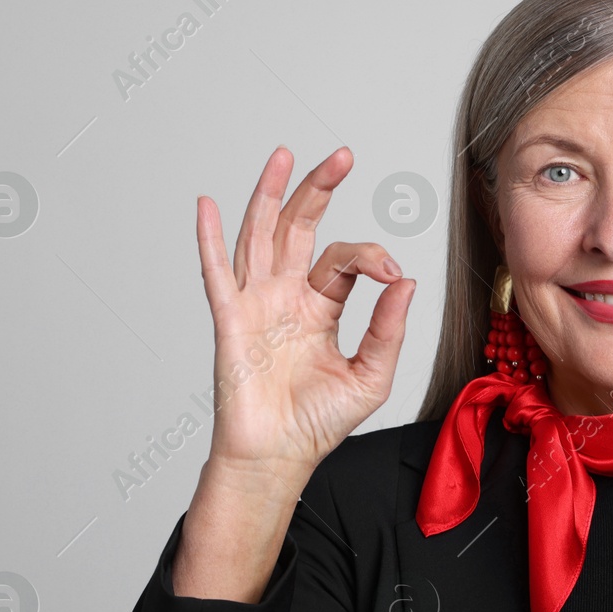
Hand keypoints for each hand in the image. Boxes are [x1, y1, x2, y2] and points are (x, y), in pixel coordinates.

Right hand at [194, 145, 415, 486]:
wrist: (279, 456)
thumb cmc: (319, 421)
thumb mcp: (371, 375)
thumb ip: (388, 329)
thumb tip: (406, 283)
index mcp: (321, 307)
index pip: (345, 261)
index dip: (370, 257)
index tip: (392, 273)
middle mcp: (286, 297)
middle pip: (299, 228)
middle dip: (319, 190)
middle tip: (342, 156)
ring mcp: (256, 304)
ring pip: (260, 236)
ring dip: (270, 195)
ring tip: (284, 156)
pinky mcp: (230, 320)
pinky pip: (216, 273)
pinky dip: (209, 239)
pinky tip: (206, 205)